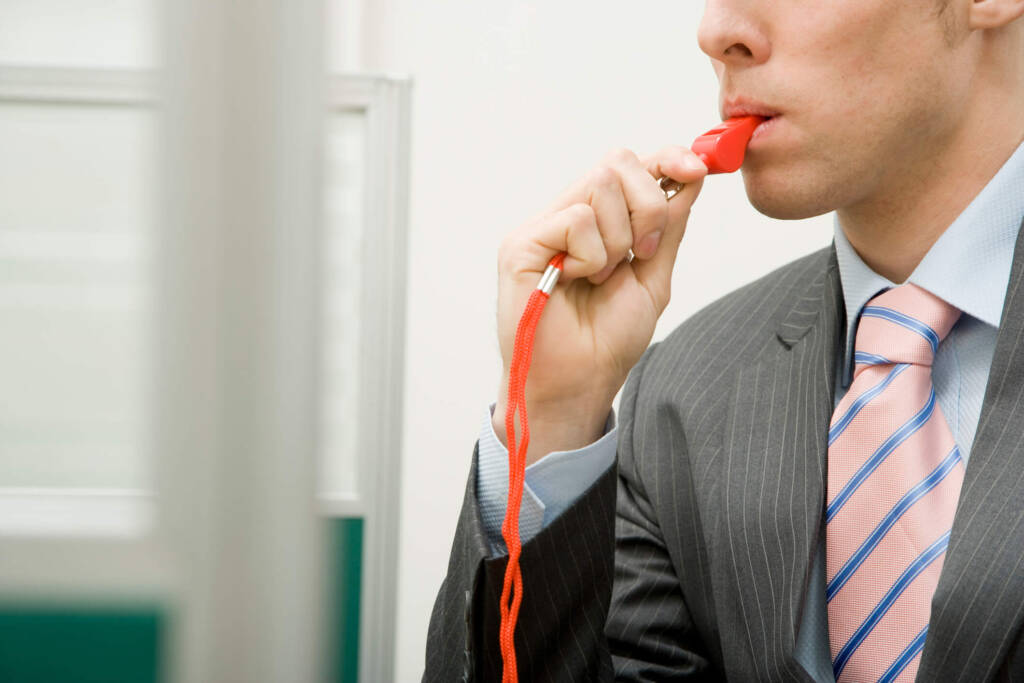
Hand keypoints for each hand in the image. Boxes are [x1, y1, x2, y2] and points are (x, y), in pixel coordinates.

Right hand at [494, 146, 707, 463]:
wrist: (578, 383)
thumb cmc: (606, 341)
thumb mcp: (653, 277)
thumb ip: (668, 228)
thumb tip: (689, 179)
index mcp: (597, 222)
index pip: (629, 166)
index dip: (664, 158)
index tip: (696, 169)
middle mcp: (566, 217)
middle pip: (617, 163)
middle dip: (648, 206)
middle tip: (640, 254)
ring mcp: (542, 228)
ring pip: (600, 185)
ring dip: (619, 239)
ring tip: (601, 277)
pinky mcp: (520, 244)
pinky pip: (576, 219)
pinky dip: (591, 255)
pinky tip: (576, 280)